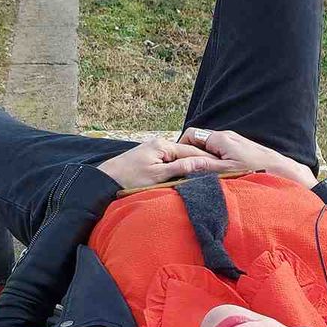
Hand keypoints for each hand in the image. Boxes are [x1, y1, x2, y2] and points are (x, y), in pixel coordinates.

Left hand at [96, 138, 239, 189]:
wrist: (104, 181)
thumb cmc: (128, 179)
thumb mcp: (158, 175)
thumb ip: (181, 167)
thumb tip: (202, 162)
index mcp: (163, 145)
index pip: (192, 151)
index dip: (207, 160)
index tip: (223, 168)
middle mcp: (159, 144)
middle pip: (186, 154)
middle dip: (200, 163)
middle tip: (219, 173)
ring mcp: (154, 151)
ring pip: (178, 160)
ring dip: (189, 168)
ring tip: (206, 176)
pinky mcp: (149, 159)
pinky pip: (169, 163)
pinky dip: (178, 170)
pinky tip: (185, 177)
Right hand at [179, 128, 316, 187]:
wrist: (283, 171)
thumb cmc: (256, 171)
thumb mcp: (225, 171)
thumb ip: (203, 165)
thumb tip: (181, 162)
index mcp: (220, 138)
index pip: (190, 134)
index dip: (181, 147)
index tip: (178, 162)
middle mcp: (227, 136)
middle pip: (200, 140)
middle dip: (192, 154)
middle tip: (189, 171)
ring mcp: (235, 141)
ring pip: (210, 147)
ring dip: (205, 159)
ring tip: (205, 175)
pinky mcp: (241, 148)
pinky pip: (221, 151)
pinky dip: (216, 161)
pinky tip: (221, 175)